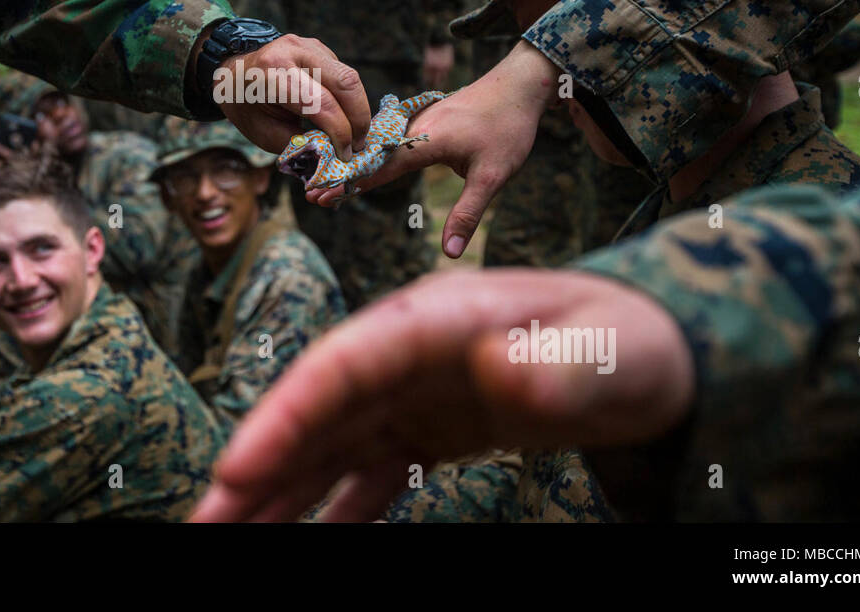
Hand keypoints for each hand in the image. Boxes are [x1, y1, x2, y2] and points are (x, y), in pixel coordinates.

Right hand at [188, 267, 693, 521]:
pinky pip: (368, 472)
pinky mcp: (430, 426)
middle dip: (258, 466)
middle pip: (316, 408)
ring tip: (231, 537)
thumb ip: (558, 362)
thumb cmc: (631, 341)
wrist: (653, 351)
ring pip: (330, 443)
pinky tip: (304, 539)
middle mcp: (409, 353)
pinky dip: (333, 505)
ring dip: (281, 490)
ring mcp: (415, 391)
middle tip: (206, 526)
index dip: (284, 416)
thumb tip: (500, 373)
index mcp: (435, 320)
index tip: (237, 473)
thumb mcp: (608, 350)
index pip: (341, 364)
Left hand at [207, 33, 370, 162]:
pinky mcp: (319, 47)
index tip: (346, 155)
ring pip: (349, 77)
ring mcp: (308, 45)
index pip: (320, 104)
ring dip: (358, 108)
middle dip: (359, 118)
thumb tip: (333, 154)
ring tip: (355, 134)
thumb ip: (299, 145)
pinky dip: (348, 98)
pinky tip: (341, 114)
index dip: (339, 133)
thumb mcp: (266, 135)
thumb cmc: (248, 108)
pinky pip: (343, 74)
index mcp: (273, 73)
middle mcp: (293, 51)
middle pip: (344, 83)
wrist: (234, 74)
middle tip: (359, 145)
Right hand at [309, 42, 560, 256]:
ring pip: (377, 144)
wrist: (521, 82)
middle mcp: (414, 128)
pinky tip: (360, 159)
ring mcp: (417, 120)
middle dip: (340, 175)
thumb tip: (449, 253)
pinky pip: (390, 137)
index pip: (378, 167)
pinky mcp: (424, 119)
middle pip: (368, 155)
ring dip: (353, 163)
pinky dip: (371, 152)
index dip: (350, 185)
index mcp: (425, 141)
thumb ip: (468, 214)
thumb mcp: (493, 177)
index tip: (322, 196)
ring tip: (326, 181)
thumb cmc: (509, 128)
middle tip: (311, 195)